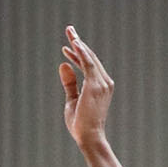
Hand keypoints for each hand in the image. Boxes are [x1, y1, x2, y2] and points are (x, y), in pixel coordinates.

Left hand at [59, 26, 112, 146]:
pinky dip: (81, 53)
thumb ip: (69, 83)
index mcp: (100, 86)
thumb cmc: (81, 124)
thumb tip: (63, 64)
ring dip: (79, 44)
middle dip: (79, 43)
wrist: (88, 137)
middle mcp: (104, 82)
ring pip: (89, 58)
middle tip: (69, 29)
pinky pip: (88, 64)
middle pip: (90, 57)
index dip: (78, 54)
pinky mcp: (96, 85)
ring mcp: (102, 83)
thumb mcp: (72, 99)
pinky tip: (74, 43)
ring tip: (70, 32)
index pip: (89, 65)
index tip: (68, 46)